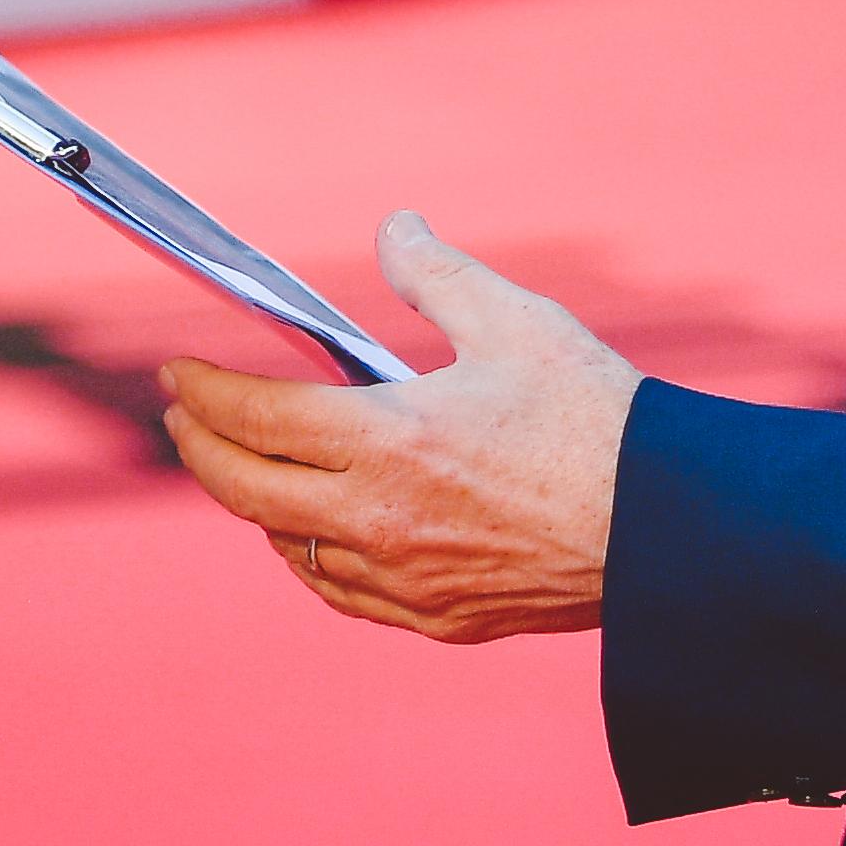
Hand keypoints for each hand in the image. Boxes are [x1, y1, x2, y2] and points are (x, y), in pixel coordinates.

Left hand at [158, 214, 637, 644]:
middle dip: (200, 449)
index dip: (204, 391)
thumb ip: (436, 272)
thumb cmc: (598, 418)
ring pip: (288, 548)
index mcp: (392, 439)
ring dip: (254, 504)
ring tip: (249, 464)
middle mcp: (382, 520)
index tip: (175, 371)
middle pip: (246, 492)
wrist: (670, 531)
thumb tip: (393, 227)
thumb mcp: (517, 320)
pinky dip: (308, 557)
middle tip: (182, 417)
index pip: (258, 416)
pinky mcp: (438, 619)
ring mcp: (407, 581)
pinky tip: (314, 533)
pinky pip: (341, 592)